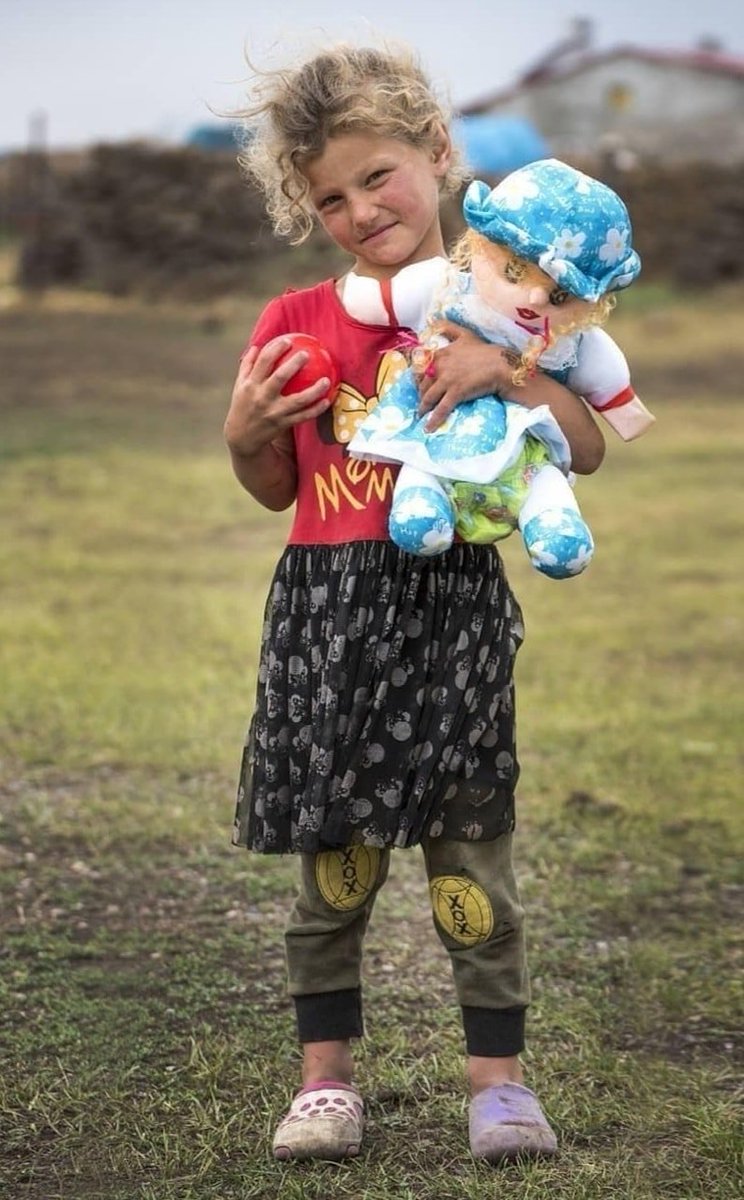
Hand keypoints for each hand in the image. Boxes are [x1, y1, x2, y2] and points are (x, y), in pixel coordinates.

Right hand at [224, 336, 332, 457]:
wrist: (242, 437)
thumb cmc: (242, 406)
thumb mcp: (239, 386)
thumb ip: (247, 366)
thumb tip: (256, 346)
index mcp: (250, 385)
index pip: (263, 362)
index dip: (275, 350)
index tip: (288, 341)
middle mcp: (262, 398)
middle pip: (280, 377)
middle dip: (294, 364)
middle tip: (306, 354)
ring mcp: (273, 412)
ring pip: (298, 400)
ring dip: (314, 390)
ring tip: (327, 380)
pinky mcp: (282, 424)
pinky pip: (303, 416)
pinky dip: (316, 409)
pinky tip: (327, 401)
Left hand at [416, 321, 517, 431]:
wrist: (500, 365)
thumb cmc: (484, 350)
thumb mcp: (464, 334)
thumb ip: (448, 327)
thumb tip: (432, 321)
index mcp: (440, 353)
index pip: (421, 367)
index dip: (418, 377)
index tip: (418, 384)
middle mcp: (440, 366)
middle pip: (423, 383)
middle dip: (420, 394)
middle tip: (421, 402)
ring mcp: (447, 380)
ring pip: (429, 396)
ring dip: (423, 407)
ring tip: (421, 415)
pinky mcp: (455, 393)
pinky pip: (441, 408)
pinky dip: (433, 420)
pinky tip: (428, 428)